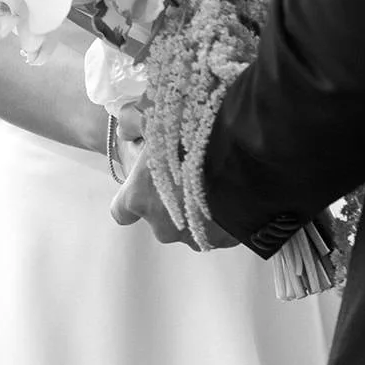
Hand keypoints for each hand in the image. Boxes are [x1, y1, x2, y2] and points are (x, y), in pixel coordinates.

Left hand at [109, 105, 237, 249]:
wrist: (243, 157)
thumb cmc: (192, 139)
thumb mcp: (158, 121)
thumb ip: (134, 123)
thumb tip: (124, 124)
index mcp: (139, 198)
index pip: (121, 211)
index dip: (133, 195)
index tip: (147, 181)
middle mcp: (162, 225)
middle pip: (160, 217)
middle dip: (172, 198)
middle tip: (190, 169)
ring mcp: (193, 238)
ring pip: (190, 225)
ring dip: (198, 207)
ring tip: (216, 179)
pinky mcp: (223, 242)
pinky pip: (218, 230)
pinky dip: (223, 215)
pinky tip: (234, 189)